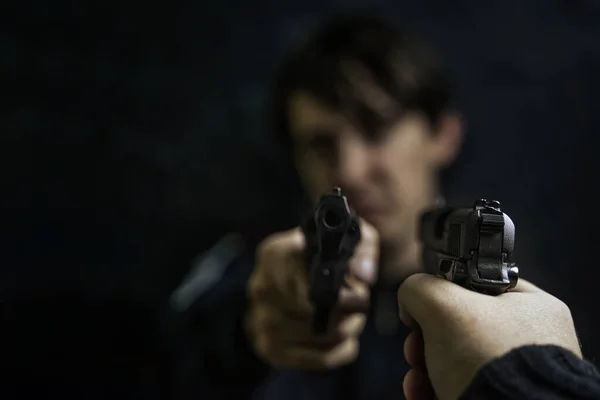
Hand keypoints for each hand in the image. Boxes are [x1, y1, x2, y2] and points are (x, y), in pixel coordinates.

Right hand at [246, 221, 378, 369]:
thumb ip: (362, 249)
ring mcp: (261, 320)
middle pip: (315, 313)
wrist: (286, 277)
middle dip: (348, 313)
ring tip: (354, 320)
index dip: (343, 294)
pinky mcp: (268, 348)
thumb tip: (364, 275)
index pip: (311, 283)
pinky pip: (316, 359)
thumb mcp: (346, 237)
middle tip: (360, 308)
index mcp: (275, 255)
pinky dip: (340, 352)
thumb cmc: (321, 254)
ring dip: (346, 331)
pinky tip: (348, 341)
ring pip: (320, 337)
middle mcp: (261, 287)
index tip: (360, 294)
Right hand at [397, 273, 581, 399]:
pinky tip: (418, 391)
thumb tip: (410, 301)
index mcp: (532, 307)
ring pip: (454, 360)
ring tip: (415, 376)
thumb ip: (419, 288)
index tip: (423, 308)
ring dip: (423, 366)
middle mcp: (530, 341)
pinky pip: (458, 386)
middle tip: (415, 347)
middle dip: (425, 338)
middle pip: (459, 326)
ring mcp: (515, 375)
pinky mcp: (499, 399)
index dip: (443, 292)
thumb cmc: (488, 359)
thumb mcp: (443, 304)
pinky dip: (432, 388)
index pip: (478, 284)